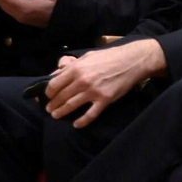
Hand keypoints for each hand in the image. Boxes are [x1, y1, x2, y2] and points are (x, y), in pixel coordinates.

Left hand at [44, 39, 165, 127]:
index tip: (49, 96)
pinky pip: (90, 114)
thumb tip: (57, 73)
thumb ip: (72, 65)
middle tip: (50, 109)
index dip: (48, 92)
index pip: (54, 85)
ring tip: (56, 116)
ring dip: (61, 112)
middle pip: (61, 97)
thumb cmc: (110, 56)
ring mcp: (93, 91)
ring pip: (71, 106)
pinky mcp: (104, 99)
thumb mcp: (88, 56)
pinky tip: (76, 125)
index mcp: (76, 68)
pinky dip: (81, 122)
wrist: (133, 61)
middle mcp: (82, 81)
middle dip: (53, 104)